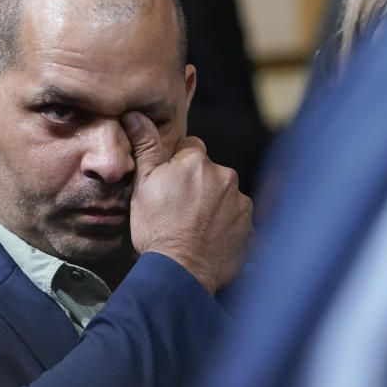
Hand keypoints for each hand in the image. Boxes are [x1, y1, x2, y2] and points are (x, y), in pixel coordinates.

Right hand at [121, 112, 252, 293]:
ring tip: (194, 227)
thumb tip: (135, 114)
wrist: (181, 272)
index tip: (168, 186)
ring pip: (224, 195)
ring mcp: (241, 202)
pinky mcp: (250, 227)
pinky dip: (225, 226)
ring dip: (213, 205)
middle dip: (197, 184)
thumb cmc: (156, 229)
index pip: (189, 149)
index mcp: (197, 161)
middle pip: (209, 172)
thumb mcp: (142, 185)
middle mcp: (225, 176)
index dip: (176, 166)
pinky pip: (236, 219)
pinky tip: (208, 239)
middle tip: (179, 209)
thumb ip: (145, 146)